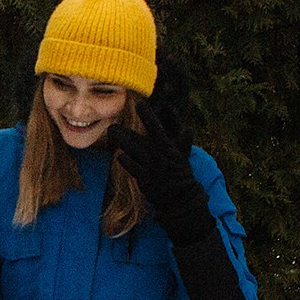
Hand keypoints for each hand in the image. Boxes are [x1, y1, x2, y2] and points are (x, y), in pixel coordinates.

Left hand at [104, 55, 213, 243]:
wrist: (182, 197)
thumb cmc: (180, 175)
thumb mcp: (182, 157)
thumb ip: (182, 141)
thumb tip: (187, 129)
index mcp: (168, 147)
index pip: (158, 128)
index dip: (149, 116)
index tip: (141, 103)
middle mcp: (160, 155)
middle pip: (142, 138)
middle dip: (128, 130)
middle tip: (115, 120)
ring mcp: (154, 167)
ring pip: (137, 151)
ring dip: (124, 141)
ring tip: (111, 131)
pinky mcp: (148, 180)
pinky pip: (136, 169)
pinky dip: (128, 162)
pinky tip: (118, 156)